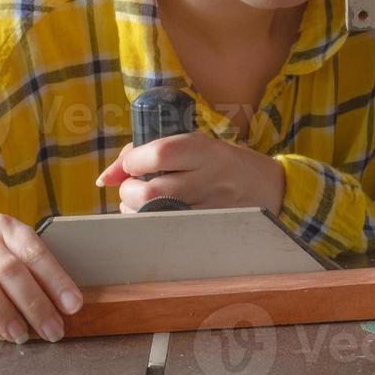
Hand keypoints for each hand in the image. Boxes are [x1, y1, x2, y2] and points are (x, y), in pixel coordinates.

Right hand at [0, 214, 81, 343]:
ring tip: (19, 335)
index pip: (37, 254)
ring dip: (3, 311)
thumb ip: (30, 275)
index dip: (57, 281)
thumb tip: (63, 308)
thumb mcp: (7, 259)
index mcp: (9, 230)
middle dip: (35, 304)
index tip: (73, 306)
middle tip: (51, 330)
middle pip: (13, 270)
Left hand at [96, 133, 285, 213]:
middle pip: (149, 191)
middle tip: (132, 188)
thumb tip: (105, 177)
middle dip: (128, 191)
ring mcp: (207, 207)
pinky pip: (165, 229)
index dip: (131, 162)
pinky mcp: (206, 228)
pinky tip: (155, 217)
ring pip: (153, 214)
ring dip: (134, 210)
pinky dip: (149, 224)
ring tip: (141, 203)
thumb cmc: (225, 162)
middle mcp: (207, 177)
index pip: (158, 154)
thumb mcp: (198, 144)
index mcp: (203, 149)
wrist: (270, 187)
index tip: (129, 166)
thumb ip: (151, 152)